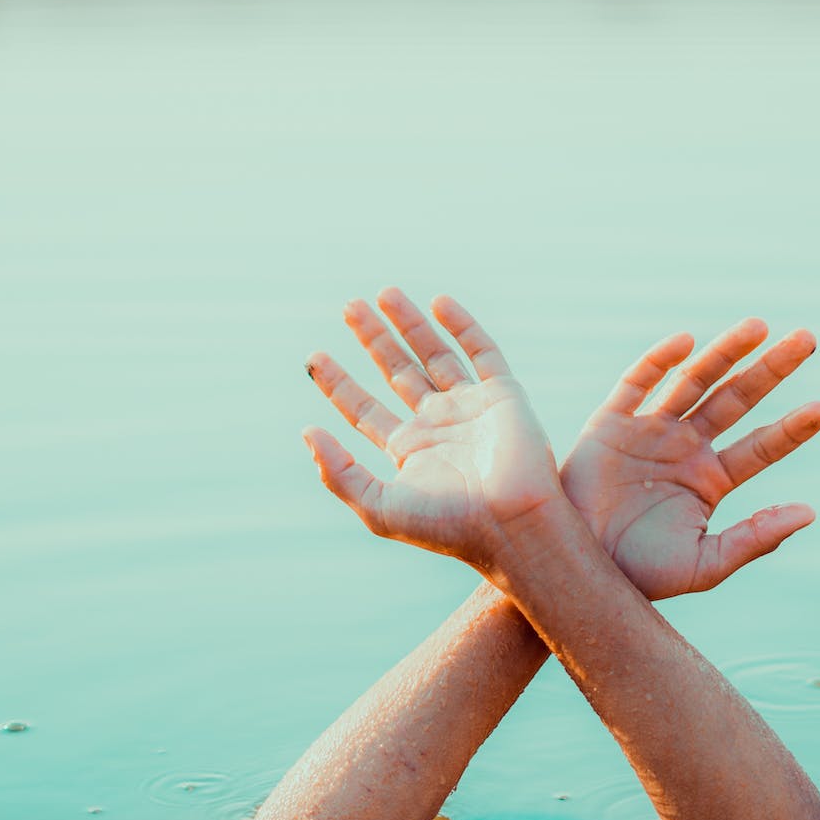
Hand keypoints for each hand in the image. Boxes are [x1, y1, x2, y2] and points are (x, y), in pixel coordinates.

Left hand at [302, 288, 565, 571]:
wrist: (512, 526)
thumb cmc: (447, 526)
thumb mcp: (379, 506)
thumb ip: (339, 472)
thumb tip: (307, 433)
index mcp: (408, 451)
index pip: (364, 408)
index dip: (337, 383)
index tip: (313, 357)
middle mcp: (437, 426)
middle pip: (397, 371)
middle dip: (372, 339)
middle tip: (349, 307)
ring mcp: (471, 408)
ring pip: (435, 354)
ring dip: (410, 324)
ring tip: (384, 293)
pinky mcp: (504, 396)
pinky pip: (482, 352)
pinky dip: (463, 326)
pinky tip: (439, 303)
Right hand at [560, 318, 819, 599]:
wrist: (576, 571)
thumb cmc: (639, 575)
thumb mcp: (704, 565)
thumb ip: (754, 539)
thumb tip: (809, 512)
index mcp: (711, 480)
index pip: (762, 446)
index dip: (792, 428)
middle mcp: (686, 447)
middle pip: (737, 398)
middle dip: (771, 369)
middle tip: (808, 338)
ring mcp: (649, 431)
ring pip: (694, 381)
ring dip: (725, 352)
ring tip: (759, 326)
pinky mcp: (609, 424)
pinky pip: (637, 384)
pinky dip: (659, 361)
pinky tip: (687, 342)